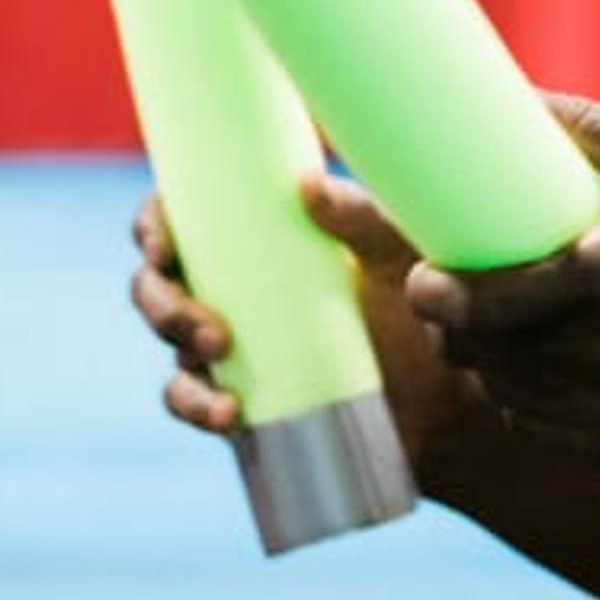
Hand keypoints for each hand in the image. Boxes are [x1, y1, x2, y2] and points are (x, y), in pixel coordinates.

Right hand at [131, 174, 490, 489]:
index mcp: (253, 240)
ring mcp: (232, 349)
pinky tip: (230, 414)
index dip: (153, 226)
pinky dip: (197, 407)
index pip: (180, 221)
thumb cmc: (419, 306)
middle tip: (211, 330)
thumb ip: (360, 216)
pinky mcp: (242, 398)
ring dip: (178, 354)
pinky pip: (193, 402)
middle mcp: (230, 289)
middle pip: (157, 285)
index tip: (164, 243)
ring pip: (170, 345)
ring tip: (221, 369)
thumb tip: (309, 185)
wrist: (446, 395)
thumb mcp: (395, 253)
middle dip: (163, 304)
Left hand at [406, 97, 599, 474]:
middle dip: (453, 326)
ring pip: (504, 398)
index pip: (488, 304)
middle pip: (482, 355)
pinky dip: (527, 404)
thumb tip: (516, 92)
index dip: (436, 296)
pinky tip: (543, 371)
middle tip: (454, 296)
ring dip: (488, 365)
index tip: (424, 277)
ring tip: (501, 328)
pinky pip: (543, 434)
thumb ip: (596, 126)